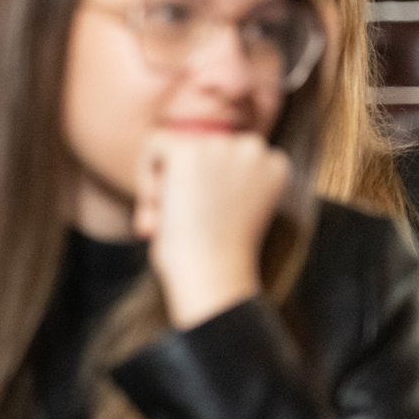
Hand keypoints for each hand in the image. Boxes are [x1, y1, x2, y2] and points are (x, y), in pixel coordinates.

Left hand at [133, 130, 289, 328]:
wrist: (213, 274)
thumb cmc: (216, 257)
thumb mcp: (229, 211)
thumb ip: (217, 182)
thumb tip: (177, 171)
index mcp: (274, 165)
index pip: (224, 155)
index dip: (204, 186)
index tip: (201, 218)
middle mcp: (254, 149)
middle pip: (198, 147)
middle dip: (181, 183)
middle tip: (177, 222)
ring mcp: (223, 147)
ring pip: (173, 146)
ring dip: (163, 182)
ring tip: (168, 218)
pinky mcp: (191, 151)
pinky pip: (153, 143)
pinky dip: (144, 174)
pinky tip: (158, 205)